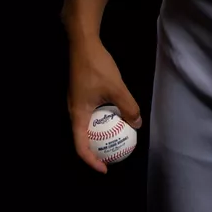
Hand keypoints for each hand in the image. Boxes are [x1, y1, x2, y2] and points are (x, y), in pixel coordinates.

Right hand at [67, 36, 142, 174]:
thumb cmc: (97, 66)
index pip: (80, 146)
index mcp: (77, 115)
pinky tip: (114, 118)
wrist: (83, 43)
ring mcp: (76, 102)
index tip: (105, 168)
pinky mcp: (81, 94)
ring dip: (99, 136)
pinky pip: (90, 115)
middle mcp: (74, 111)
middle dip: (96, 151)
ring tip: (115, 140)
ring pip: (86, 127)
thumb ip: (128, 107)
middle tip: (112, 157)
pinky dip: (101, 122)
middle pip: (82, 139)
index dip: (91, 161)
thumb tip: (137, 124)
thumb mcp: (117, 88)